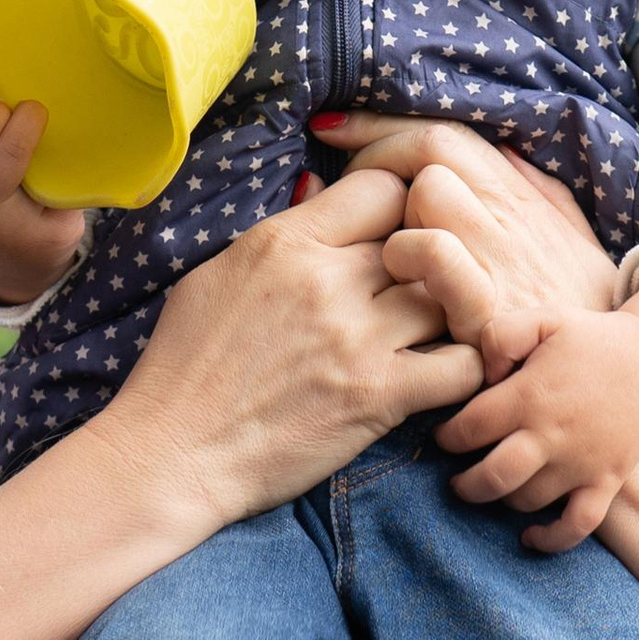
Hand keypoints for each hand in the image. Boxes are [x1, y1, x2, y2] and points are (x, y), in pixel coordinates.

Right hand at [0, 101, 85, 309]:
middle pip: (10, 159)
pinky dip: (74, 170)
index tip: (2, 104)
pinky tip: (74, 161)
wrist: (5, 267)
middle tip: (35, 109)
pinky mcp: (56, 236)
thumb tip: (12, 84)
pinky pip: (68, 189)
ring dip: (52, 145)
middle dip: (25, 125)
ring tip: (52, 129)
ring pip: (45, 172)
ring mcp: (20, 230)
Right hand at [0, 168, 484, 639]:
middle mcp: (328, 280)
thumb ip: (281, 231)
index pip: (383, 186)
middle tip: (427, 283)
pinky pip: (462, 364)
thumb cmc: (185, 365)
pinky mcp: (380, 396)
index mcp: (286, 241)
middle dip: (434, 258)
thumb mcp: (216, 274)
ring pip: (455, 295)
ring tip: (440, 328)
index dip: (400, 204)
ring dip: (456, 311)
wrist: (173, 454)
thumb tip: (324, 188)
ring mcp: (358, 338)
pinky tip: (442, 375)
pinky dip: (464, 368)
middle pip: (427, 235)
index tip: (396, 232)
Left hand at [325, 116, 616, 340]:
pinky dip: (411, 262)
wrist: (617, 377)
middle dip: (377, 169)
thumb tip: (496, 145)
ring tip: (390, 259)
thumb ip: (534, 187)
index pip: (441, 134)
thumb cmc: (579, 307)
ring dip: (396, 225)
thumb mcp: (572, 237)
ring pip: (427, 200)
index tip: (331, 129)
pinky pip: (436, 262)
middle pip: (427, 156)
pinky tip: (400, 288)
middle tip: (353, 201)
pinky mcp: (486, 316)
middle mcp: (508, 220)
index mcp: (519, 198)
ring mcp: (498, 265)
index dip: (378, 126)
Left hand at [434, 304, 638, 551]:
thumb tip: (481, 372)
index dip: (448, 437)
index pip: (470, 428)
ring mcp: (582, 463)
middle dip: (464, 484)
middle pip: (493, 477)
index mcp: (531, 395)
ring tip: (493, 486)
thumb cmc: (590, 340)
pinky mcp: (606, 481)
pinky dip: (551, 539)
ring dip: (501, 499)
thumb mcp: (545, 318)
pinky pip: (578, 525)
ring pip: (527, 501)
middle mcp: (553, 435)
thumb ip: (502, 333)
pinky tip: (529, 537)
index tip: (445, 436)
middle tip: (456, 478)